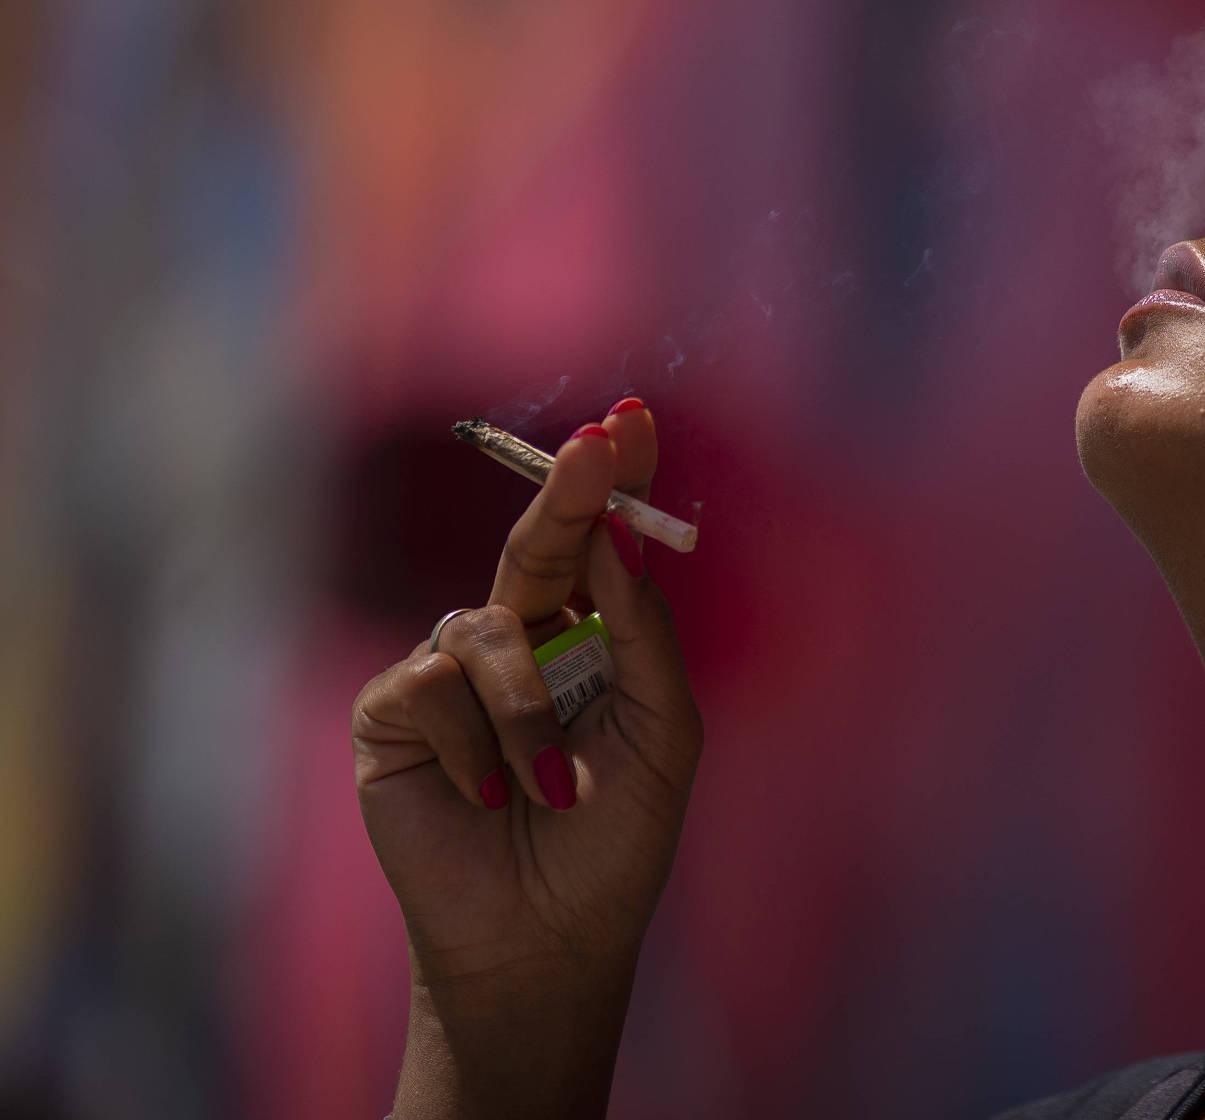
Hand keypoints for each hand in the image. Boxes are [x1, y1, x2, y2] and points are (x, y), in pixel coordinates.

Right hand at [353, 401, 701, 1118]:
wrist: (548, 939)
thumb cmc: (614, 841)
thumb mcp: (663, 729)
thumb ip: (642, 633)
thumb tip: (614, 537)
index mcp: (588, 636)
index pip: (596, 540)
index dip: (609, 478)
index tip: (632, 415)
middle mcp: (517, 640)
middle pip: (536, 542)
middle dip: (567, 489)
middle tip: (598, 440)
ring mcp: (449, 673)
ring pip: (489, 625)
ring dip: (530, 710)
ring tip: (551, 788)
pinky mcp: (392, 715)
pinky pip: (431, 681)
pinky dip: (473, 744)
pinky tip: (486, 798)